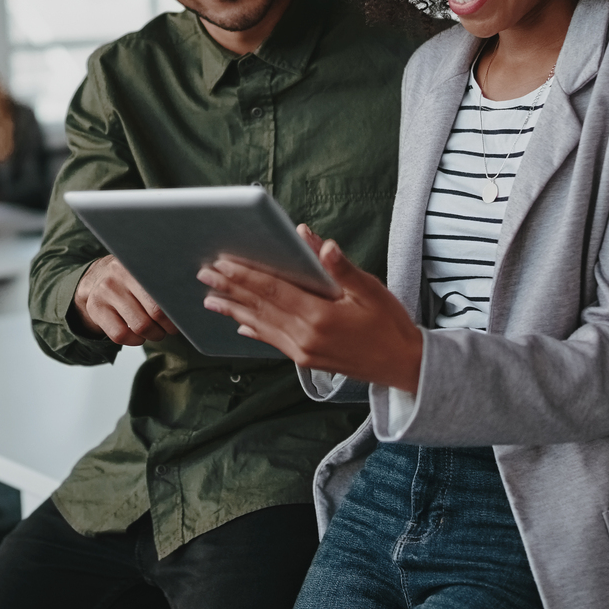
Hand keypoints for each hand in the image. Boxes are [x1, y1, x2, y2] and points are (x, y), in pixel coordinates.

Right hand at [71, 255, 177, 345]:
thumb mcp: (143, 270)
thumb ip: (164, 278)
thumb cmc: (129, 278)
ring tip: (156, 332)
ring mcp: (105, 293)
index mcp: (137, 265)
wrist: (93, 278)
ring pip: (139, 326)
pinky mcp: (95, 309)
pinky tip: (138, 336)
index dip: (177, 310)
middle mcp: (119, 276)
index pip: (164, 293)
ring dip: (153, 335)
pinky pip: (120, 335)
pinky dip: (134, 341)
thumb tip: (192, 299)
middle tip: (171, 328)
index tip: (183, 317)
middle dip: (168, 326)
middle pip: (155, 312)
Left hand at [198, 225, 422, 392]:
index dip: (246, 276)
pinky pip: (273, 342)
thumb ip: (340, 267)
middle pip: (261, 307)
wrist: (404, 366)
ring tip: (209, 298)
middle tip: (204, 273)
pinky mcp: (306, 360)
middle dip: (230, 289)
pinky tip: (239, 325)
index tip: (223, 262)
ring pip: (261, 326)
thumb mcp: (370, 291)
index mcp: (321, 316)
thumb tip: (316, 241)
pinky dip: (254, 331)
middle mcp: (306, 337)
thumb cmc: (389, 325)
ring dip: (234, 310)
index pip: (274, 291)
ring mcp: (304, 352)